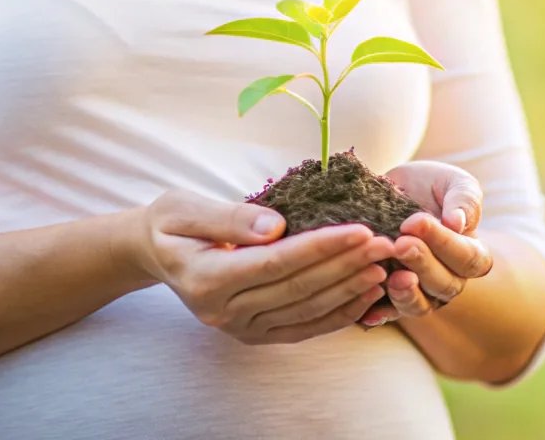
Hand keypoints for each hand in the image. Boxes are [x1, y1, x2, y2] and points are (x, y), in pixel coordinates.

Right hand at [132, 189, 393, 344]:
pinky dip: (338, 314)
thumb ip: (230, 217)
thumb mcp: (185, 209)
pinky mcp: (254, 334)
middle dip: (346, 264)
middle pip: (297, 287)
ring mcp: (239, 329)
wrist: (156, 253)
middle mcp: (223, 312)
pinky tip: (367, 295)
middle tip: (387, 243)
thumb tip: (277, 225)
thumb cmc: (172, 223)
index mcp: (206, 279)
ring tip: (385, 265)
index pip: (275, 263)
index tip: (362, 229)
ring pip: (305, 309)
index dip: (321, 247)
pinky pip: (303, 327)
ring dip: (349, 288)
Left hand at [363, 162, 493, 326]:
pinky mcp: (393, 299)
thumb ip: (464, 199)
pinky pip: (390, 313)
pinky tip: (368, 312)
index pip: (468, 258)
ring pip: (421, 305)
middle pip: (445, 284)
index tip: (416, 222)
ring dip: (407, 293)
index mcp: (471, 252)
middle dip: (422, 264)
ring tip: (393, 277)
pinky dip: (380, 313)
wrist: (390, 191)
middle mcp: (450, 278)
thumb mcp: (451, 181)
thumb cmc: (429, 185)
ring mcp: (422, 292)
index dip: (445, 244)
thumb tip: (459, 224)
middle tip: (400, 243)